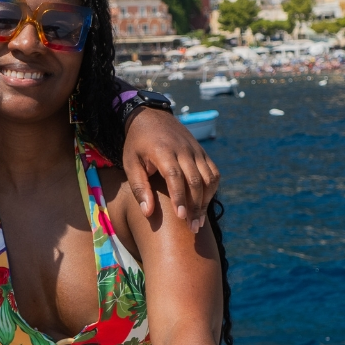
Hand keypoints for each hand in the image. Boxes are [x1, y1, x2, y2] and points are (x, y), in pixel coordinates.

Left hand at [120, 107, 219, 231]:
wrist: (151, 117)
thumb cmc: (137, 144)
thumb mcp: (130, 163)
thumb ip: (139, 187)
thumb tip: (148, 213)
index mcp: (162, 151)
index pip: (175, 176)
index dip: (180, 197)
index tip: (180, 217)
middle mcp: (183, 149)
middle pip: (196, 180)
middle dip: (195, 206)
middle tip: (192, 228)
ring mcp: (195, 150)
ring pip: (209, 177)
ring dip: (206, 201)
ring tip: (198, 220)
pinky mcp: (202, 152)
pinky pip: (213, 172)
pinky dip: (211, 189)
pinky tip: (204, 204)